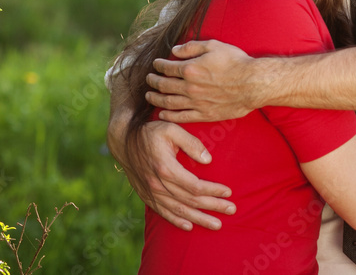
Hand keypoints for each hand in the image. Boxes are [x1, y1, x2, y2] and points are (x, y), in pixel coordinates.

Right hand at [111, 120, 235, 230]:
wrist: (124, 141)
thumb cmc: (150, 132)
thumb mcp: (171, 128)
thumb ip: (191, 143)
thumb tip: (208, 160)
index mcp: (166, 168)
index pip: (195, 186)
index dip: (213, 190)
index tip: (228, 191)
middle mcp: (158, 184)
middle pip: (190, 200)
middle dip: (213, 206)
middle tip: (231, 209)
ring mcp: (152, 192)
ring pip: (179, 210)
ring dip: (199, 219)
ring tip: (216, 224)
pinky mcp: (147, 196)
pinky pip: (163, 212)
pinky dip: (177, 221)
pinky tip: (189, 227)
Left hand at [145, 39, 257, 122]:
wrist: (253, 83)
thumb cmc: (235, 62)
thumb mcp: (213, 45)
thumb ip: (191, 47)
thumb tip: (174, 50)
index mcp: (190, 69)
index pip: (167, 67)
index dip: (158, 65)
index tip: (156, 64)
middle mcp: (189, 87)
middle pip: (164, 86)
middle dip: (153, 81)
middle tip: (149, 79)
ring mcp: (196, 103)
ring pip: (169, 102)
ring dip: (156, 99)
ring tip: (149, 96)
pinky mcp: (205, 114)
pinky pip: (182, 117)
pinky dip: (169, 116)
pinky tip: (162, 113)